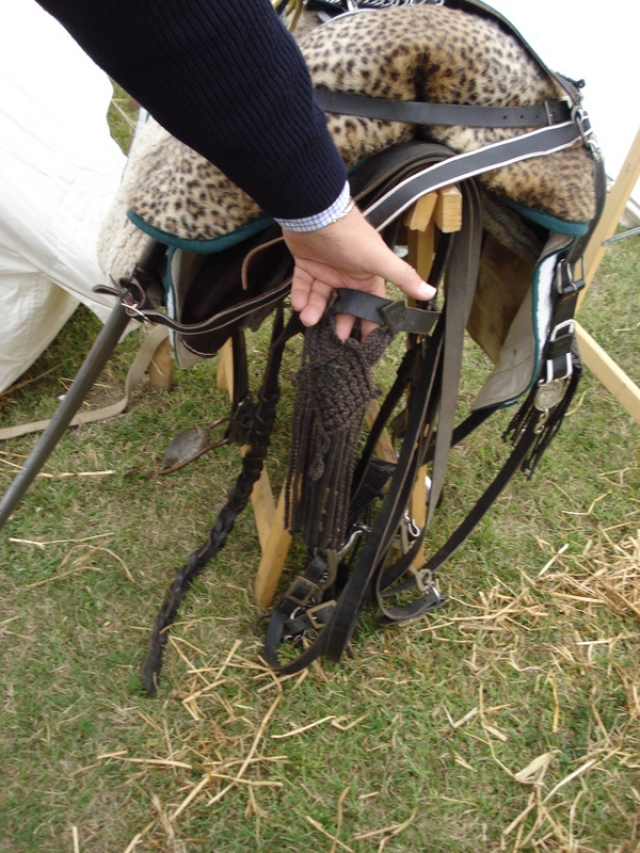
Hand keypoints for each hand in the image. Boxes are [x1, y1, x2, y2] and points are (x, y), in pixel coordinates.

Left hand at [282, 206, 435, 340]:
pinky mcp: (306, 264)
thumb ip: (403, 277)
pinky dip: (301, 296)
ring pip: (321, 298)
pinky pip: (303, 286)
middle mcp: (347, 275)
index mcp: (367, 276)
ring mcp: (326, 270)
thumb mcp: (379, 259)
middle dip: (338, 323)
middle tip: (333, 340)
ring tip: (309, 319)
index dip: (369, 322)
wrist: (317, 214)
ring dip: (315, 311)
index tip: (365, 343)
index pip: (370, 304)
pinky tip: (300, 305)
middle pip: (343, 306)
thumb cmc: (351, 235)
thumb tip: (430, 292)